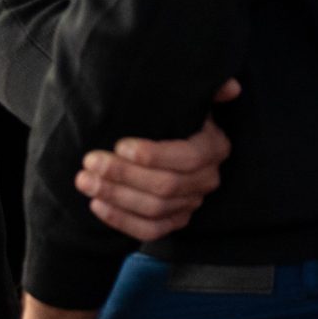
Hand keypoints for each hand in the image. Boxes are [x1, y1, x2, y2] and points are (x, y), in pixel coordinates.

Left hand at [74, 79, 240, 241]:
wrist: (162, 142)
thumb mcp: (190, 99)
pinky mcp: (174, 221)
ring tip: (85, 181)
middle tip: (90, 162)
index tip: (120, 145)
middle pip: (166, 186)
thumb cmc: (174, 116)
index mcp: (214, 148)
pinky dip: (122, 221)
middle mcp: (207, 179)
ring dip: (116, 197)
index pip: (188, 158)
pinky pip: (150, 230)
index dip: (154, 156)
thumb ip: (209, 90)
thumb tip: (231, 88)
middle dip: (124, 175)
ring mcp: (191, 203)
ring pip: (155, 209)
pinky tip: (97, 205)